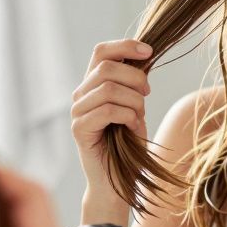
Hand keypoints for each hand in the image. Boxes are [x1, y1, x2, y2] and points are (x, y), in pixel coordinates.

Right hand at [70, 39, 152, 185]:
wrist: (117, 180)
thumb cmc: (128, 144)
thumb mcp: (135, 106)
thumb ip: (133, 82)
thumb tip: (145, 54)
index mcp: (92, 84)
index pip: (101, 51)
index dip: (125, 46)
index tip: (150, 52)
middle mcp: (80, 95)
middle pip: (107, 67)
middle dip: (135, 78)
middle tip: (146, 96)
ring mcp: (77, 112)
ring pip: (108, 88)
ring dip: (133, 101)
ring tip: (138, 116)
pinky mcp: (79, 129)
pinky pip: (106, 110)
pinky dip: (127, 116)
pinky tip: (132, 127)